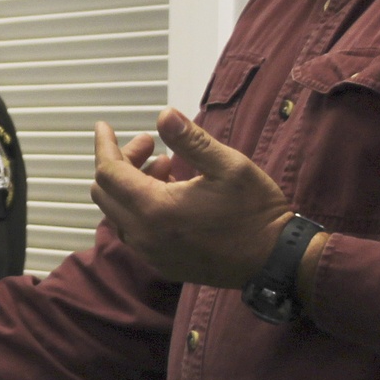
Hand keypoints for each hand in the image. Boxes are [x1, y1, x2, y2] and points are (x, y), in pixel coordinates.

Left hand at [89, 109, 294, 287]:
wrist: (275, 261)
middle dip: (121, 162)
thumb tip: (164, 115)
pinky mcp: (162, 264)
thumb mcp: (229, 166)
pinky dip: (140, 207)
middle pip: (106, 193)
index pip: (108, 173)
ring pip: (118, 213)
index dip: (104, 145)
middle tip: (151, 145)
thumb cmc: (256, 212)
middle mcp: (145, 236)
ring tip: (167, 165)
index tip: (104, 126)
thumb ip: (191, 140)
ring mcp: (151, 254)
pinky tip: (171, 192)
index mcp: (155, 209)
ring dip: (131, 185)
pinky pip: (134, 231)